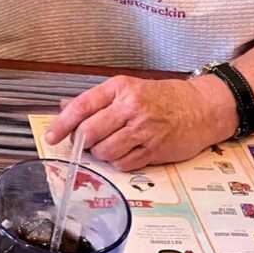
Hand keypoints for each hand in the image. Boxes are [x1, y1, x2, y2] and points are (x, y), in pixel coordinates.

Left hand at [43, 75, 225, 170]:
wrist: (202, 107)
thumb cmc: (165, 98)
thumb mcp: (129, 88)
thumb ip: (97, 100)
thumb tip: (65, 107)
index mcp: (120, 88)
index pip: (81, 107)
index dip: (62, 123)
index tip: (51, 136)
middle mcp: (130, 108)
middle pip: (89, 132)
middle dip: (81, 142)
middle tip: (85, 142)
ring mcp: (143, 130)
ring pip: (104, 151)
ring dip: (101, 154)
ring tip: (111, 145)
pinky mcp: (154, 150)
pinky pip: (123, 164)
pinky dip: (119, 162)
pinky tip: (127, 152)